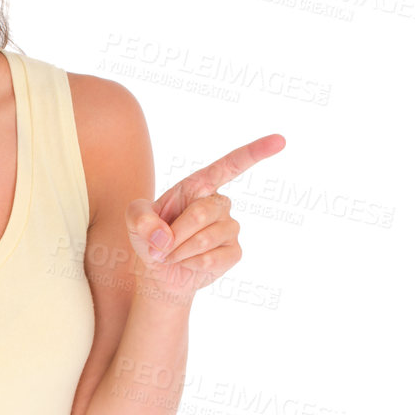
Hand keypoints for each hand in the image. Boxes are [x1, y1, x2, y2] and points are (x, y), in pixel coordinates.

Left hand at [126, 133, 286, 298]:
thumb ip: (139, 218)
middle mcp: (219, 203)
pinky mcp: (234, 251)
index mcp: (199, 186)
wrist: (160, 273)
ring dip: (181, 251)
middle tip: (161, 247)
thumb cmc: (151, 239)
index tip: (280, 141)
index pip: (230, 165)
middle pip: (202, 213)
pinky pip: (214, 258)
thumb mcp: (134, 221)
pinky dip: (193, 264)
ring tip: (173, 255)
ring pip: (207, 238)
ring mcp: (230, 227)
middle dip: (176, 234)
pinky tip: (188, 263)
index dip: (254, 152)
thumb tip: (163, 236)